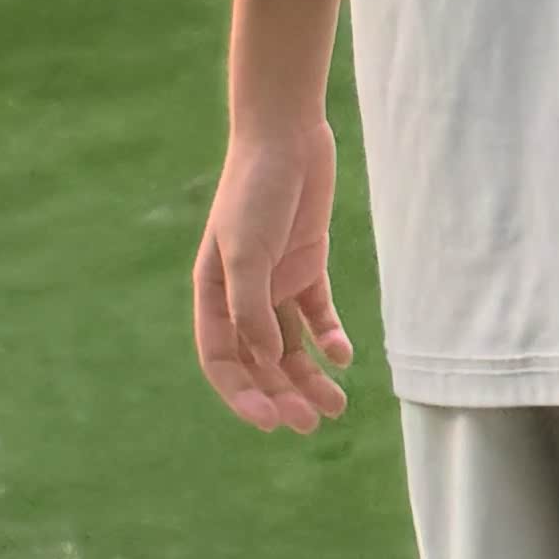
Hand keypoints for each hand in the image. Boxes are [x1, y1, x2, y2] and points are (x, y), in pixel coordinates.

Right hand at [194, 118, 356, 434]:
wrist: (286, 135)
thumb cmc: (256, 190)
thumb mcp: (247, 250)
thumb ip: (252, 308)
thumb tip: (265, 362)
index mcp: (213, 294)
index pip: (222, 360)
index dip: (243, 395)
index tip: (271, 422)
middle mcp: (242, 294)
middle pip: (260, 361)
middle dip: (283, 394)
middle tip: (312, 422)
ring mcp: (275, 280)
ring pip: (290, 345)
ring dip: (309, 377)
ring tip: (337, 406)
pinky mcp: (306, 265)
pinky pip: (317, 315)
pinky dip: (329, 338)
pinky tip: (344, 356)